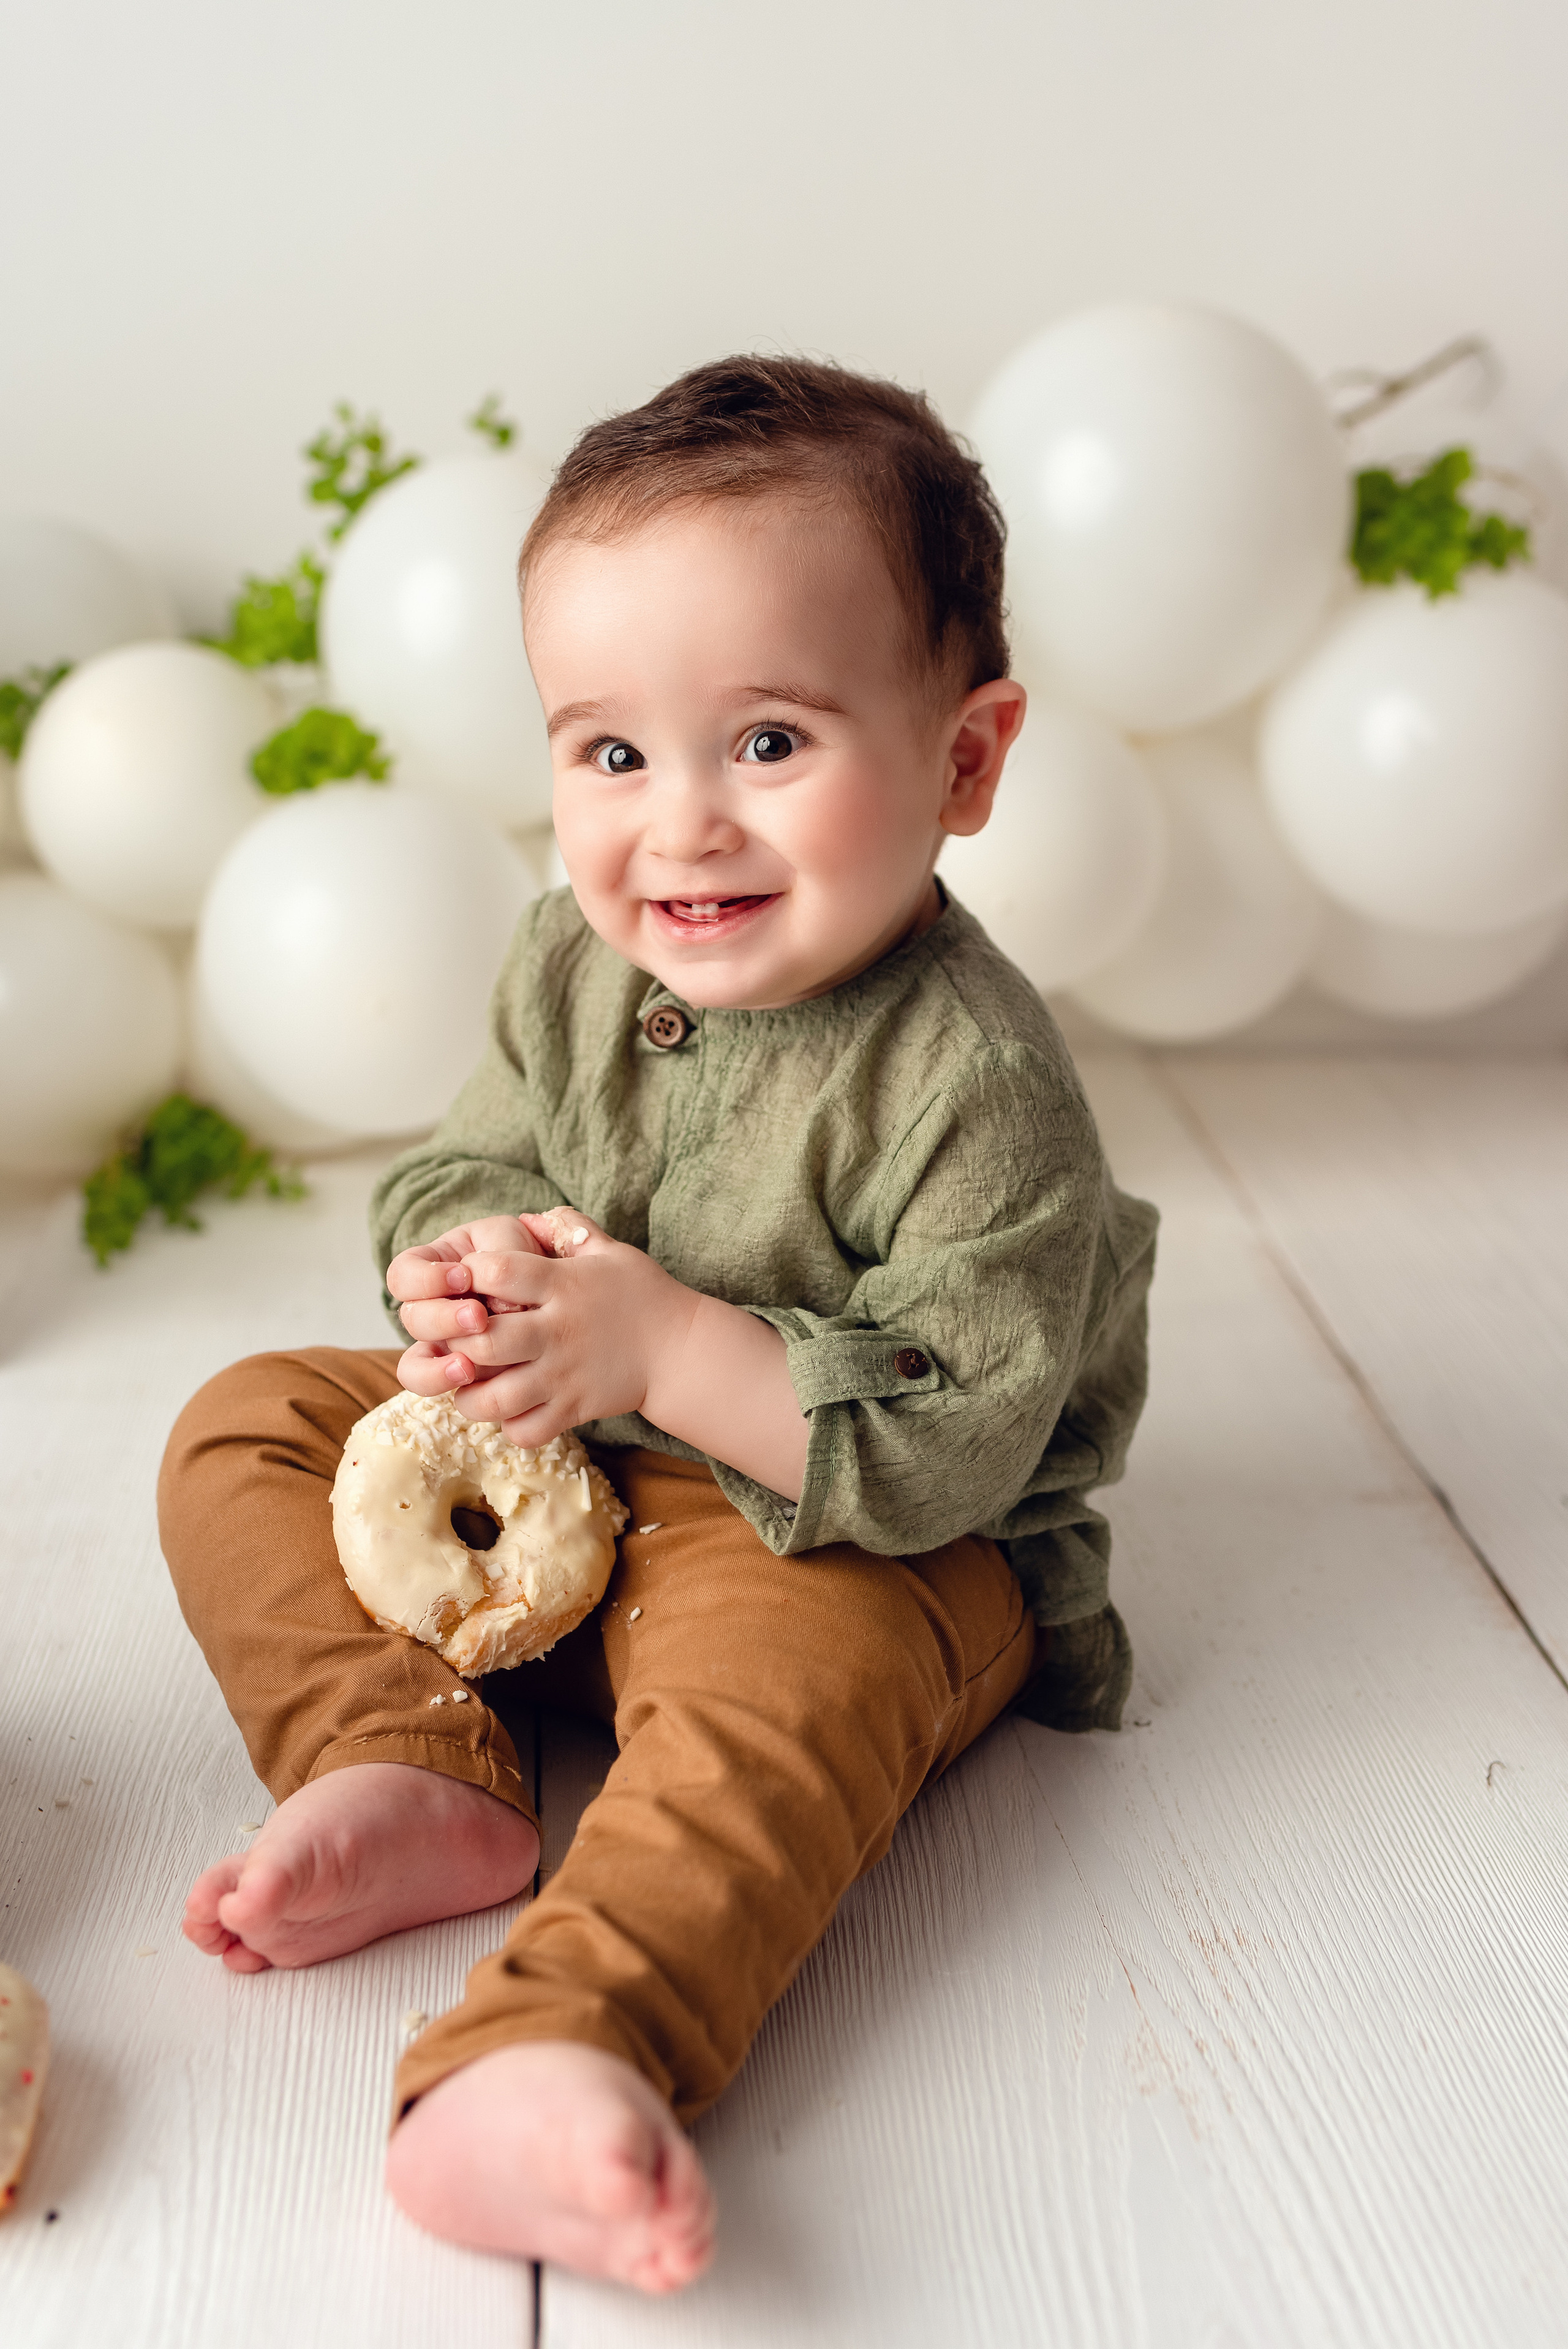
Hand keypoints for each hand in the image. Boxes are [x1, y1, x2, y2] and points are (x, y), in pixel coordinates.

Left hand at [394, 1208, 697, 1448]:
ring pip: (494, 1398)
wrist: (681, 1349)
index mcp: (561, 1285)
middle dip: (456, 1343)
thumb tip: (528, 1216)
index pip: (496, 1272)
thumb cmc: (642, 1294)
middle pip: (482, 1342)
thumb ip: (568, 1228)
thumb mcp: (610, 1251)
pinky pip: (525, 1431)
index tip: (468, 1281)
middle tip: (456, 1340)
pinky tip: (511, 1408)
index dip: (469, 1273)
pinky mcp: (573, 1409)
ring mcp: (563, 1376)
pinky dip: (509, 1425)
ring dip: (470, 1394)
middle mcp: (556, 1332)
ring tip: (472, 1382)